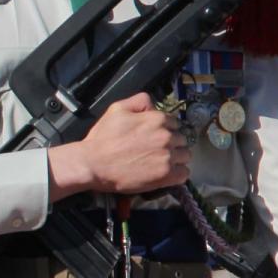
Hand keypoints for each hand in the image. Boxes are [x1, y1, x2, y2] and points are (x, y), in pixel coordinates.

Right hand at [48, 93, 190, 199]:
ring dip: (176, 159)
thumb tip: (154, 106)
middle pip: (182, 139)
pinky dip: (177, 174)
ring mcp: (168, 156)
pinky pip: (184, 173)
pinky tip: (165, 174)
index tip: (155, 138)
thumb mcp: (117, 109)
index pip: (175, 123)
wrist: (93, 164)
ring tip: (160, 163)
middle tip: (156, 151)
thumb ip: (139, 101)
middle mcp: (167, 136)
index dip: (166, 130)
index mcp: (157, 119)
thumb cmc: (102, 138)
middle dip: (172, 144)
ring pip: (185, 156)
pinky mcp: (166, 175)